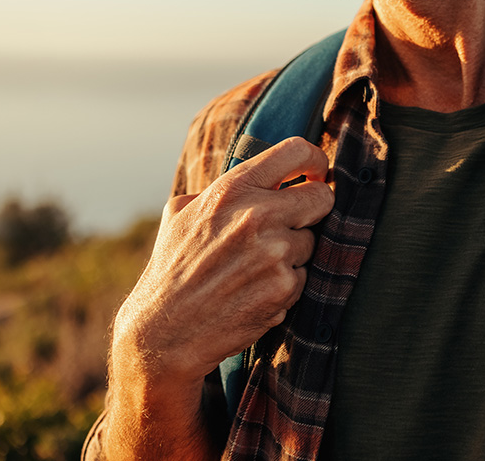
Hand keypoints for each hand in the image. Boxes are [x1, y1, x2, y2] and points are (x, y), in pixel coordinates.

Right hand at [112, 137, 333, 383]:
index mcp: (232, 189)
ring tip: (253, 269)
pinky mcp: (284, 287)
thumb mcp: (181, 213)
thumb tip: (257, 179)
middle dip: (314, 209)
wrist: (163, 331)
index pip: (295, 152)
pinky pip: (303, 276)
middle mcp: (257, 215)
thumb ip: (220, 190)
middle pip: (321, 198)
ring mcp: (274, 252)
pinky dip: (285, 284)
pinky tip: (254, 292)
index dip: (314, 160)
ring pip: (311, 242)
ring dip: (292, 254)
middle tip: (296, 223)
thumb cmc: (171, 269)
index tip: (316, 172)